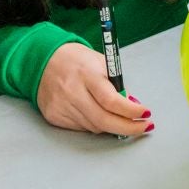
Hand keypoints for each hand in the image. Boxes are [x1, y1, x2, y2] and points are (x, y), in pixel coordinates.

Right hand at [36, 43, 150, 135]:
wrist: (44, 60)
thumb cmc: (77, 60)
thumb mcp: (102, 63)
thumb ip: (117, 84)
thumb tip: (133, 106)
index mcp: (87, 74)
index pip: (111, 100)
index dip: (130, 111)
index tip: (145, 114)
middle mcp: (72, 91)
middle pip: (103, 120)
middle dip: (127, 127)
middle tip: (142, 127)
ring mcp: (61, 105)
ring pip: (94, 127)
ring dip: (111, 125)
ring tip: (118, 116)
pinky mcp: (54, 116)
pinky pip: (81, 128)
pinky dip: (94, 124)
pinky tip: (96, 113)